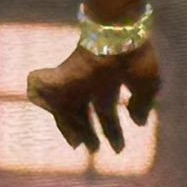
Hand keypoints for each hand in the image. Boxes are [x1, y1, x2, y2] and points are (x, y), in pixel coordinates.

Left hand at [26, 39, 159, 156]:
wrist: (118, 36)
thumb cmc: (134, 57)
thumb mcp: (147, 84)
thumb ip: (143, 103)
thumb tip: (139, 122)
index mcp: (109, 84)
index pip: (106, 111)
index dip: (110, 130)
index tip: (116, 148)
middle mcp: (90, 85)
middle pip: (85, 113)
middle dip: (90, 132)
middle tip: (94, 150)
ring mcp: (75, 81)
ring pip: (65, 109)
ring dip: (69, 127)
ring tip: (77, 144)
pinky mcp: (61, 77)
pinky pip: (41, 88)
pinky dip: (39, 96)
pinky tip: (49, 113)